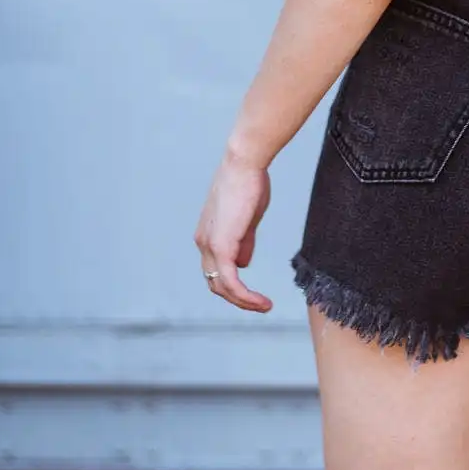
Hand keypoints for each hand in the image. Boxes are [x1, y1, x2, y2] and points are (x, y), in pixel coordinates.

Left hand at [193, 150, 272, 311]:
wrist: (245, 163)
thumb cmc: (249, 183)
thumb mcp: (247, 218)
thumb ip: (243, 241)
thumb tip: (243, 264)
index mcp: (207, 235)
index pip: (217, 270)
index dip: (234, 285)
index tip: (255, 292)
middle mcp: (203, 243)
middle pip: (216, 283)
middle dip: (238, 298)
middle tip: (260, 304)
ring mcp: (210, 246)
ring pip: (222, 287)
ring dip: (243, 301)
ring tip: (264, 306)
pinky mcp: (221, 246)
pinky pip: (231, 282)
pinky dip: (245, 296)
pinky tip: (261, 301)